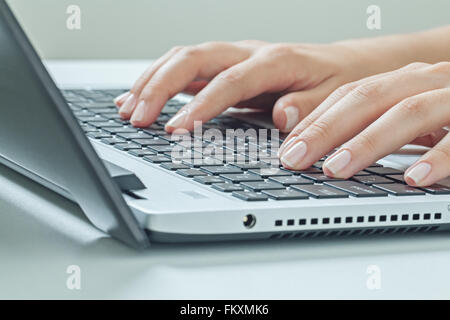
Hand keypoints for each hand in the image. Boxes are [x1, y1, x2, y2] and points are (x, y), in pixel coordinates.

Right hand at [114, 40, 393, 132]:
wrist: (345, 66)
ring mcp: (235, 59)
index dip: (200, 105)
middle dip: (159, 87)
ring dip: (152, 82)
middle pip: (194, 59)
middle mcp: (249, 54)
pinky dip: (161, 82)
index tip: (175, 130)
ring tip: (127, 108)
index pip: (229, 82)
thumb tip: (283, 117)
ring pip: (184, 59)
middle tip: (136, 118)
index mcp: (276, 61)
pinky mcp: (228, 69)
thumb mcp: (335, 98)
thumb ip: (309, 108)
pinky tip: (142, 97)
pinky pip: (187, 70)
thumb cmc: (339, 82)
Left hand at [278, 62, 449, 186]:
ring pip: (408, 112)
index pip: (347, 95)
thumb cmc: (448, 116)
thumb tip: (316, 148)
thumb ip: (369, 126)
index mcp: (400, 81)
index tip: (286, 150)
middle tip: (296, 159)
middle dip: (326, 129)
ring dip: (369, 142)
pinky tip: (413, 179)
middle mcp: (424, 82)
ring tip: (337, 169)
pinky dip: (438, 159)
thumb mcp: (404, 117)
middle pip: (367, 98)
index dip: (314, 121)